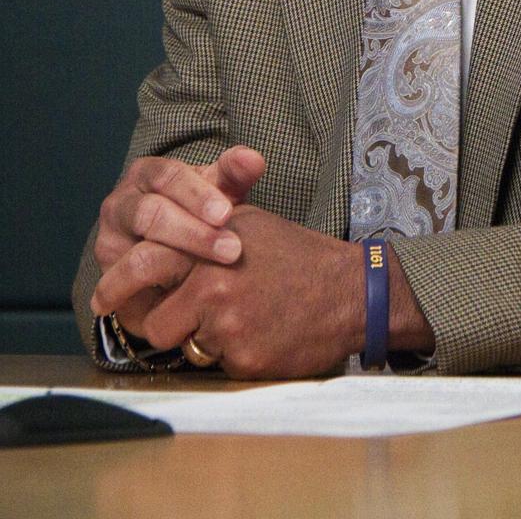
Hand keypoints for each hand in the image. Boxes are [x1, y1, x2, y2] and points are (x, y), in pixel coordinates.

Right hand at [91, 146, 266, 333]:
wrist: (170, 252)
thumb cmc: (200, 213)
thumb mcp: (219, 192)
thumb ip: (235, 174)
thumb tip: (253, 159)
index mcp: (147, 173)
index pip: (168, 176)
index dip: (198, 195)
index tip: (226, 213)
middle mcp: (120, 202)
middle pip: (150, 213)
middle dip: (193, 232)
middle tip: (231, 249)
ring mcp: (109, 239)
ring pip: (137, 250)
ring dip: (176, 264)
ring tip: (211, 274)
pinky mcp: (108, 275)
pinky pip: (128, 285)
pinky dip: (156, 291)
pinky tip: (185, 300)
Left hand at [137, 207, 364, 378]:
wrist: (350, 293)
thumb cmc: (299, 257)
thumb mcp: (251, 226)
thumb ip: (204, 232)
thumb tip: (154, 245)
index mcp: (214, 243)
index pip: (147, 259)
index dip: (120, 281)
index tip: (104, 295)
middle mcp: (214, 278)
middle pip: (153, 315)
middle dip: (134, 320)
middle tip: (116, 321)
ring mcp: (227, 320)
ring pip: (181, 343)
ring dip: (195, 338)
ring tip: (234, 320)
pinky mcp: (240, 356)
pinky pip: (214, 362)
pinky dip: (229, 353)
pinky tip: (259, 335)